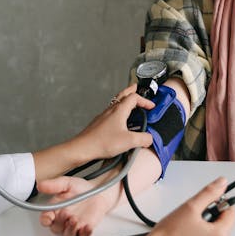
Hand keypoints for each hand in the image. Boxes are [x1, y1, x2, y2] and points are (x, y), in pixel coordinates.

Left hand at [32, 84, 153, 182]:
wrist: (83, 148)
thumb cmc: (102, 142)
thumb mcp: (129, 141)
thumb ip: (143, 139)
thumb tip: (149, 138)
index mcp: (119, 110)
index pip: (134, 98)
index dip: (144, 100)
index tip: (151, 106)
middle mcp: (111, 110)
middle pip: (122, 95)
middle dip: (130, 90)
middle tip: (135, 87)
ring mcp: (104, 116)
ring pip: (115, 103)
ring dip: (124, 100)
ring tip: (129, 102)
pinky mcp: (99, 124)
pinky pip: (110, 112)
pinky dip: (117, 111)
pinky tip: (118, 120)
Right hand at [38, 175, 118, 235]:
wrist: (98, 192)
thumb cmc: (81, 189)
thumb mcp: (67, 183)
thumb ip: (54, 185)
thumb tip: (40, 185)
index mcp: (55, 209)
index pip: (45, 219)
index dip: (45, 219)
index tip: (49, 216)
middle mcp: (63, 220)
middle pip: (55, 228)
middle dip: (59, 223)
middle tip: (66, 213)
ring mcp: (73, 226)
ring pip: (67, 234)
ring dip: (70, 229)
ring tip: (74, 219)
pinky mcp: (84, 230)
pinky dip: (85, 233)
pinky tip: (87, 227)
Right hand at [139, 177, 234, 235]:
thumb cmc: (170, 235)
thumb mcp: (190, 207)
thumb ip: (209, 193)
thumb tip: (222, 183)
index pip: (231, 213)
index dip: (219, 203)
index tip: (207, 201)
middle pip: (221, 224)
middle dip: (210, 216)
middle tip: (192, 214)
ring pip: (210, 235)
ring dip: (202, 227)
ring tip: (185, 225)